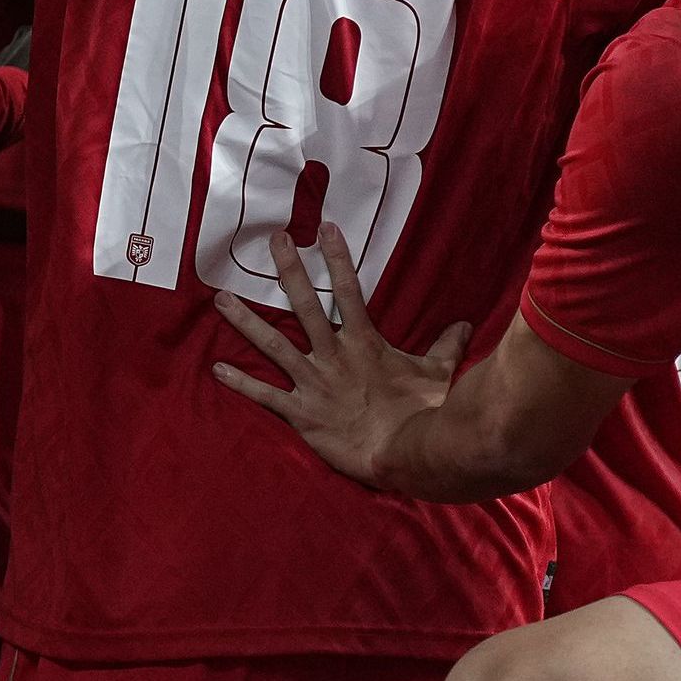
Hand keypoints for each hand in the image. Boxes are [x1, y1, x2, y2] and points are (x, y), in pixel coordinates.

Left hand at [206, 226, 466, 494]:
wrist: (407, 451)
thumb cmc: (424, 412)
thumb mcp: (439, 373)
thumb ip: (446, 346)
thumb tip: (465, 323)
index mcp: (364, 342)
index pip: (349, 290)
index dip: (337, 258)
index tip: (324, 228)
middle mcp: (333, 355)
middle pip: (305, 304)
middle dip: (288, 270)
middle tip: (273, 240)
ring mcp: (314, 383)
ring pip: (272, 344)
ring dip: (245, 321)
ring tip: (219, 298)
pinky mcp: (301, 413)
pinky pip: (265, 396)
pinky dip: (240, 384)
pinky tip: (216, 369)